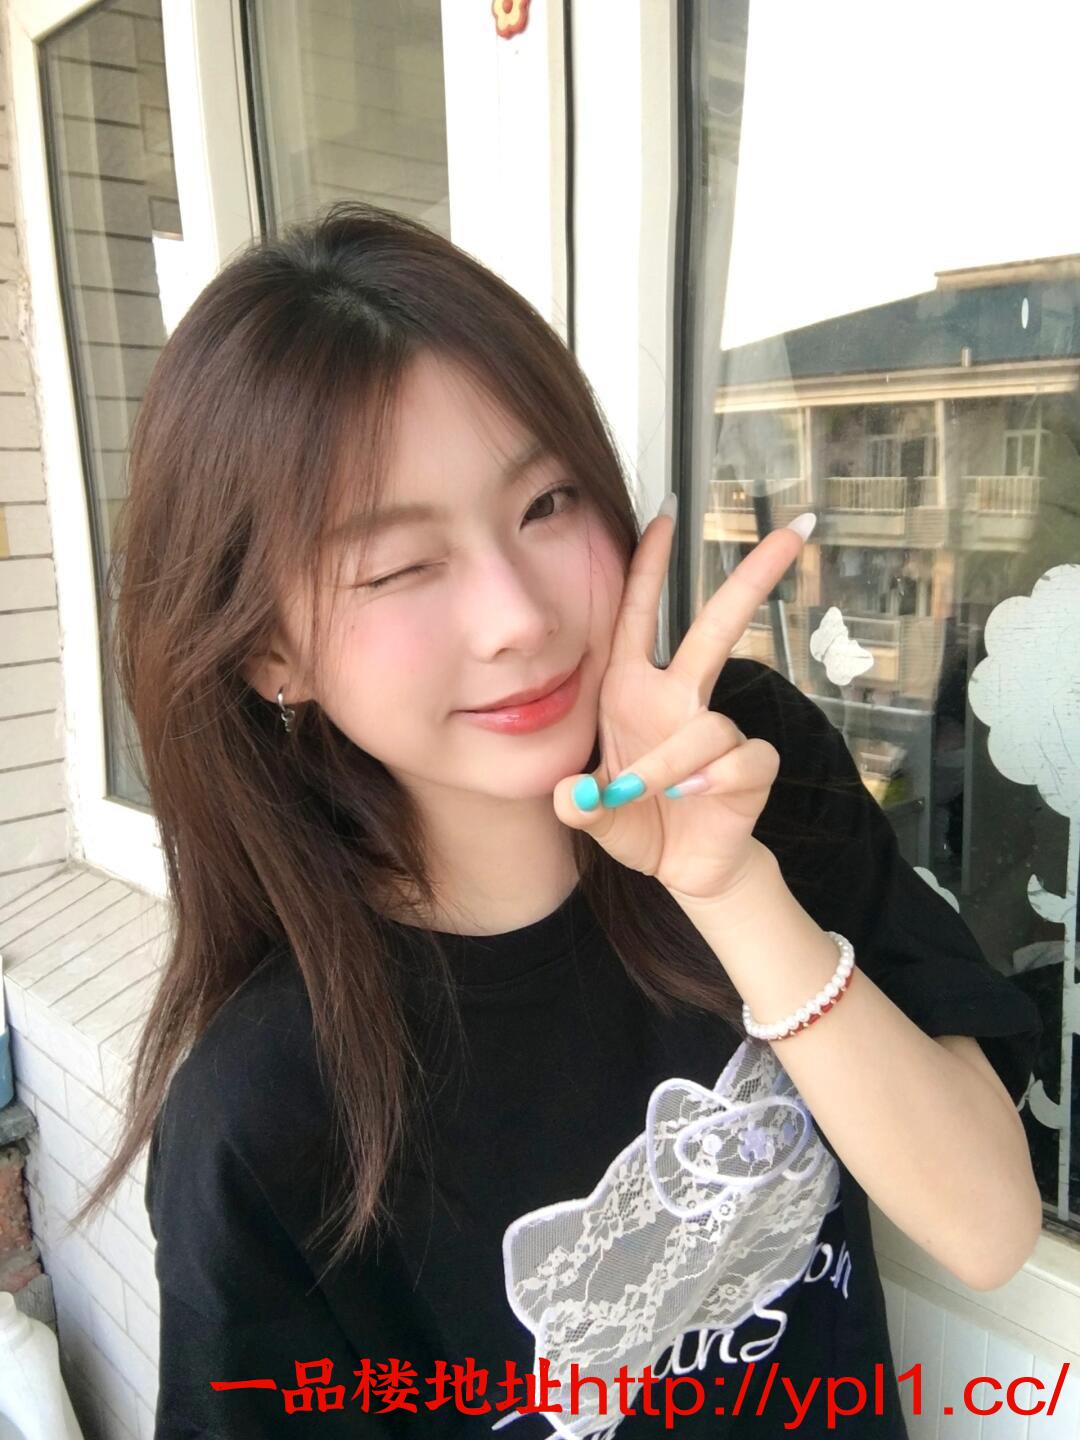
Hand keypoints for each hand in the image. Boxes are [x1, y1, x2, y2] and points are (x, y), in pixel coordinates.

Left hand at [553, 502, 814, 905]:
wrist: (679, 869)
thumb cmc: (634, 821)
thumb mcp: (591, 814)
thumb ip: (575, 804)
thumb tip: (573, 795)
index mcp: (633, 692)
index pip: (639, 616)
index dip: (648, 567)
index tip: (662, 514)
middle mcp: (680, 700)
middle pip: (719, 627)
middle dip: (754, 578)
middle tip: (794, 531)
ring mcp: (718, 733)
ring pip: (708, 726)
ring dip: (671, 763)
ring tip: (642, 793)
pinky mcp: (749, 770)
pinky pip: (737, 760)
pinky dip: (710, 780)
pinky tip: (691, 799)